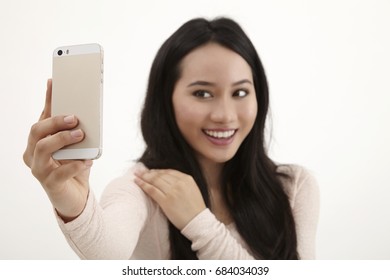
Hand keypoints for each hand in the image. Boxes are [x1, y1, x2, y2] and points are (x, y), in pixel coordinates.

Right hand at [23, 79, 91, 221]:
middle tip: (75, 118)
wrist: (76, 196)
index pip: (42, 117)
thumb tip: (85, 111)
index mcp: (38, 141)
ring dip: (62, 139)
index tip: (54, 82)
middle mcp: (33, 154)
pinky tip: (88, 161)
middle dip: (55, 122)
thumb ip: (76, 132)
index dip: (48, 100)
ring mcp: (39, 169)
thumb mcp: (76, 147)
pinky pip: (60, 172)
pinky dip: (75, 165)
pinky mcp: (49, 184)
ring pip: (43, 149)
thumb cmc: (74, 167)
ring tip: (81, 135)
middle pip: (37, 131)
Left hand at [134, 169, 205, 229]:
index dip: (158, 170)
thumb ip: (182, 183)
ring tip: (136, 175)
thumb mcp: (192, 190)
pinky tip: (138, 182)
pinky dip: (143, 185)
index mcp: (187, 179)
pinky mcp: (166, 201)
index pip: (169, 171)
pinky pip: (152, 190)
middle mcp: (179, 183)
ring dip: (144, 177)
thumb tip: (168, 179)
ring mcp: (172, 191)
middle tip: (139, 171)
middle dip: (148, 172)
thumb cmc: (195, 208)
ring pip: (155, 180)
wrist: (198, 222)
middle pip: (160, 175)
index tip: (150, 171)